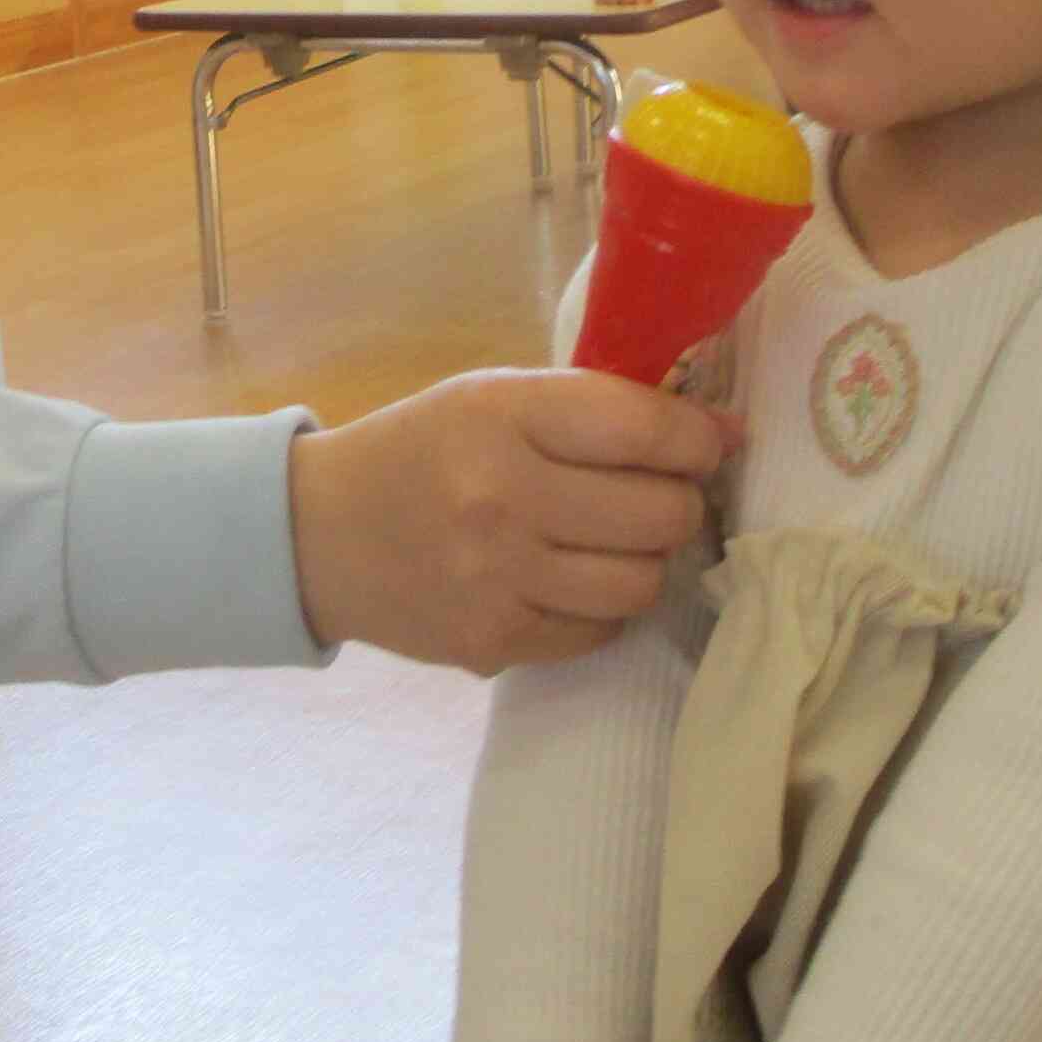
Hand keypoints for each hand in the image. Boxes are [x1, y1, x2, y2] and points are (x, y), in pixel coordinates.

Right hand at [287, 371, 734, 673]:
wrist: (318, 535)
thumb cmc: (421, 450)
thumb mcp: (493, 398)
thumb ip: (597, 407)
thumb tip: (723, 432)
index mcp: (503, 415)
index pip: (643, 429)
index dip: (698, 439)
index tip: (711, 442)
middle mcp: (502, 497)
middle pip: (659, 514)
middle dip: (680, 502)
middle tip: (659, 495)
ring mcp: (498, 579)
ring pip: (640, 582)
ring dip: (647, 560)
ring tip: (618, 540)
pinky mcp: (493, 643)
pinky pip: (598, 631)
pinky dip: (603, 606)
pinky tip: (573, 579)